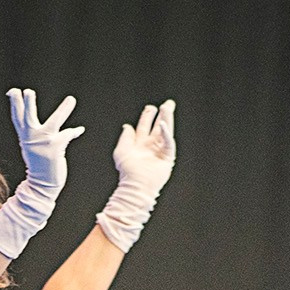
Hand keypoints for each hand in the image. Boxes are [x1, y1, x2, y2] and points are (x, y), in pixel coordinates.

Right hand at [6, 88, 83, 196]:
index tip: (13, 91)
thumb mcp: (33, 147)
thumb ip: (36, 133)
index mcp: (25, 137)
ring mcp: (44, 143)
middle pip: (28, 117)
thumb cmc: (39, 165)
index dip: (15, 103)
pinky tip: (80, 129)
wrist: (41, 185)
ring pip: (54, 122)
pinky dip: (74, 132)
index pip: (17, 117)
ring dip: (64, 111)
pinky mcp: (56, 148)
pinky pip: (68, 135)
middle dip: (28, 104)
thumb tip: (37, 122)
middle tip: (27, 91)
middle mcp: (32, 138)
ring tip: (71, 99)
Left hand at [96, 98, 176, 252]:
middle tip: (167, 104)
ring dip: (167, 120)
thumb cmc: (127, 171)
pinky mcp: (166, 157)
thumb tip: (127, 126)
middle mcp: (151, 146)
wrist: (135, 186)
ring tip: (168, 108)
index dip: (147, 116)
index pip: (145, 126)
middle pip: (158, 127)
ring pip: (165, 132)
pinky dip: (166, 134)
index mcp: (140, 144)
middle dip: (162, 115)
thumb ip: (125, 137)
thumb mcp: (121, 151)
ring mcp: (159, 151)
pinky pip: (168, 143)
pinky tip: (164, 125)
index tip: (150, 107)